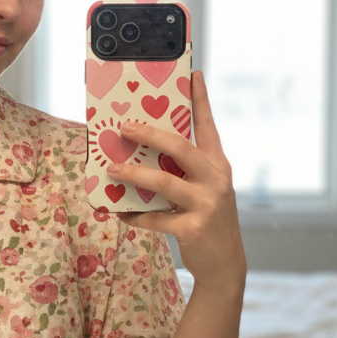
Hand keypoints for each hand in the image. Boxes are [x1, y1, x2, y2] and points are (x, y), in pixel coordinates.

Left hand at [106, 70, 245, 290]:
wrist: (226, 263)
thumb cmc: (208, 219)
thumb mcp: (205, 189)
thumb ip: (184, 170)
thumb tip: (144, 152)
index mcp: (218, 164)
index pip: (209, 125)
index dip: (201, 99)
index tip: (193, 74)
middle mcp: (216, 179)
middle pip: (180, 148)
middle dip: (150, 134)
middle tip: (124, 127)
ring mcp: (206, 204)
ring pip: (163, 183)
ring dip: (133, 175)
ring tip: (111, 168)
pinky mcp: (192, 229)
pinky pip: (155, 218)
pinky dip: (133, 215)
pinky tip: (118, 211)